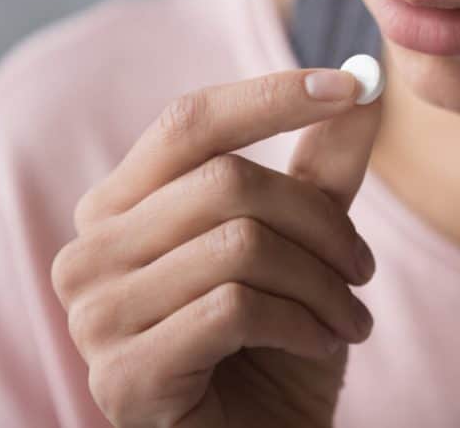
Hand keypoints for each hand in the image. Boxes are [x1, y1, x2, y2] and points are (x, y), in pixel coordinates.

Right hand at [51, 68, 380, 426]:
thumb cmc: (272, 343)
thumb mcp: (303, 245)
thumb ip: (322, 169)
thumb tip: (367, 83)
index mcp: (123, 205)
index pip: (191, 121)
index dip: (273, 96)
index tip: (354, 86)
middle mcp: (92, 250)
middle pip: (229, 183)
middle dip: (321, 223)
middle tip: (363, 269)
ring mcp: (96, 315)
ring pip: (240, 245)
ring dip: (323, 283)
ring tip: (351, 316)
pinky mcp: (123, 375)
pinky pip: (236, 309)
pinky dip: (303, 323)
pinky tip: (324, 346)